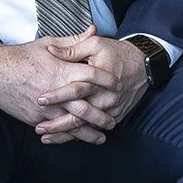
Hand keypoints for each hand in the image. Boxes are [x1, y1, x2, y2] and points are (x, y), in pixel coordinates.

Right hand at [0, 36, 141, 146]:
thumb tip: (93, 31)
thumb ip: (74, 41)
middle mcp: (56, 91)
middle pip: (85, 108)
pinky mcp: (35, 118)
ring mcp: (45, 108)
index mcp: (61, 71)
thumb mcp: (49, 43)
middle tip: (113, 121)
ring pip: (71, 123)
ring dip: (88, 133)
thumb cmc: (22, 56)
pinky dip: (67, 135)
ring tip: (100, 137)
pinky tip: (77, 139)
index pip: (91, 76)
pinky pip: (54, 129)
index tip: (118, 85)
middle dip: (102, 117)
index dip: (106, 80)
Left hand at [32, 31, 152, 143]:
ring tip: (45, 136)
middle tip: (39, 126)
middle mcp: (106, 97)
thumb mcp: (95, 44)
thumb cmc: (117, 53)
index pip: (76, 89)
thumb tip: (51, 51)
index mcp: (99, 78)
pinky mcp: (115, 116)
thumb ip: (72, 49)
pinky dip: (79, 136)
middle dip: (58, 123)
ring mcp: (111, 109)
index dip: (58, 95)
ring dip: (65, 134)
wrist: (144, 65)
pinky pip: (95, 129)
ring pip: (86, 127)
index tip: (40, 99)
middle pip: (80, 115)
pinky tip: (63, 138)